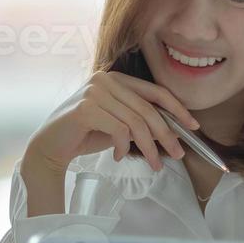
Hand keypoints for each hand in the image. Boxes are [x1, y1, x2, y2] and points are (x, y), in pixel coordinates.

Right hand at [21, 71, 200, 214]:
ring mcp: (94, 91)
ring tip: (153, 164)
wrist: (51, 146)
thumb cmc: (85, 135)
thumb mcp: (119, 126)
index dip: (177, 108)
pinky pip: (119, 130)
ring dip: (149, 147)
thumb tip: (173, 132)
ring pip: (136, 122)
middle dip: (166, 134)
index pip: (155, 91)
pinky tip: (117, 156)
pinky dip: (123, 147)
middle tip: (178, 155)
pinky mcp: (85, 108)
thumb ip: (140, 123)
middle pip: (148, 109)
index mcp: (116, 78)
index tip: (192, 126)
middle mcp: (106, 79)